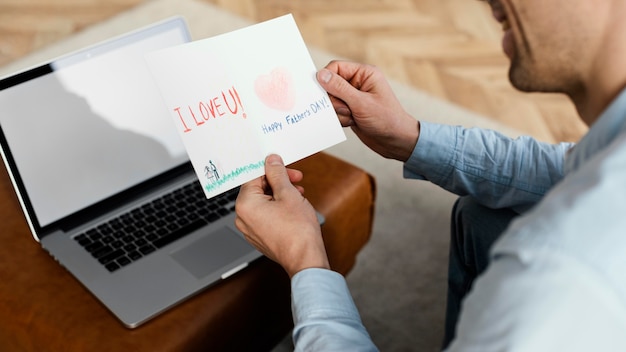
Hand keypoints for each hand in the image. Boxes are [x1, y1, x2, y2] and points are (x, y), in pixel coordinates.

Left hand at [235, 154, 329, 277]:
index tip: (283, 166)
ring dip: (280, 195)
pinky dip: (277, 209)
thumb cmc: (298, 231)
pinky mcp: (259, 237)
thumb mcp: (289, 194)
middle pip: (258, 189)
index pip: (253, 176)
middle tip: (296, 180)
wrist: (305, 259)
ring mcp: (250, 230)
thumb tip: (271, 162)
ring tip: (298, 195)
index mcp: (245, 204)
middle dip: (278, 182)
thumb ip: (278, 174)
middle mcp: (243, 218)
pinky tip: (293, 208)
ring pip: (263, 203)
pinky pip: (265, 216)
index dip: (271, 169)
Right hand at [317, 60, 419, 161]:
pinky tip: (352, 122)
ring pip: (331, 100)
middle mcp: (358, 83)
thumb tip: (320, 75)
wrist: (395, 141)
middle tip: (347, 109)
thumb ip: (339, 88)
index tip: (324, 92)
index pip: (336, 67)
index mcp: (364, 74)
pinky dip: (339, 118)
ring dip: (337, 111)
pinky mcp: (350, 109)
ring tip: (352, 117)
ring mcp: (353, 97)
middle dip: (334, 100)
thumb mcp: (361, 103)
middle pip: (330, 85)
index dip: (326, 78)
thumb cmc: (386, 119)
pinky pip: (335, 111)